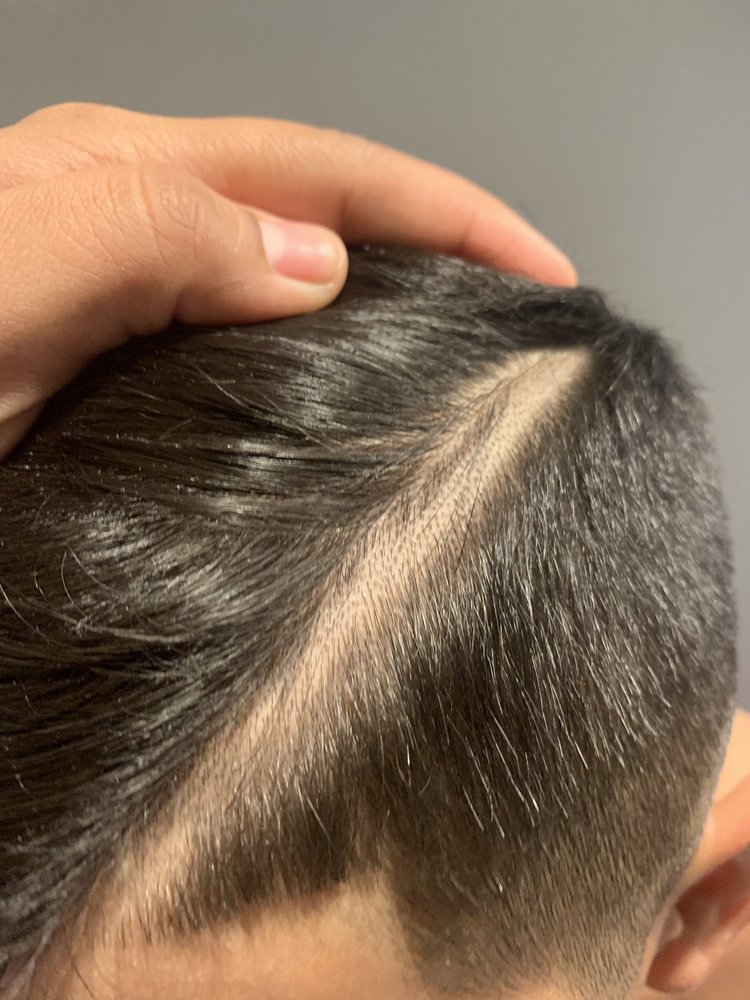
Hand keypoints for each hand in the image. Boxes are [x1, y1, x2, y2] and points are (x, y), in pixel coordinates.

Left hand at [0, 102, 575, 458]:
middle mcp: (140, 230)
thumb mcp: (1, 289)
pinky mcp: (134, 375)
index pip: (326, 173)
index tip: (545, 274)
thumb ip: (136, 240)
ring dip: (397, 310)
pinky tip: (356, 408)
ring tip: (473, 358)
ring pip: (302, 285)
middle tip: (533, 318)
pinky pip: (260, 355)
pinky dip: (329, 371)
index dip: (449, 216)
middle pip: (329, 214)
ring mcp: (140, 304)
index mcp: (124, 185)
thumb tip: (312, 259)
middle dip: (444, 251)